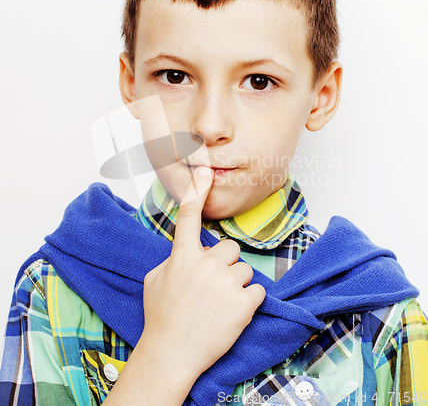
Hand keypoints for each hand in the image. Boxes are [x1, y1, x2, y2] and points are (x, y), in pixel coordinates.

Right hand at [141, 165, 265, 376]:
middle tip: (212, 287)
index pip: (189, 216)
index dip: (196, 190)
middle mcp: (205, 264)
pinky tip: (231, 314)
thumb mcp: (155, 280)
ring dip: (237, 284)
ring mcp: (225, 283)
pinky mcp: (244, 303)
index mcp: (182, 257)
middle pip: (230, 248)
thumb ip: (173, 260)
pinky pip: (257, 290)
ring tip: (219, 304)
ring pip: (245, 269)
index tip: (204, 169)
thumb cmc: (160, 317)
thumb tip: (188, 253)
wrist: (171, 355)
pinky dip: (248, 301)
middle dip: (225, 264)